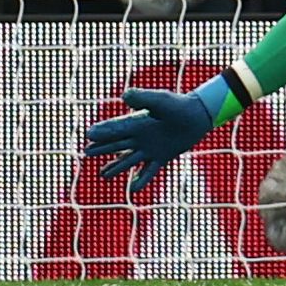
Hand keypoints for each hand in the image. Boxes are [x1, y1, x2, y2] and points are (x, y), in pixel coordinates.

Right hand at [83, 85, 216, 195]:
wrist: (199, 115)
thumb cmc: (180, 105)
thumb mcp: (160, 100)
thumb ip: (143, 98)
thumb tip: (124, 95)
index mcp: (138, 122)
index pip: (116, 129)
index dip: (102, 133)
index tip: (88, 135)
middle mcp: (141, 136)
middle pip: (118, 144)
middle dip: (103, 148)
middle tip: (86, 152)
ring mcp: (151, 148)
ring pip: (129, 160)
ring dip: (116, 167)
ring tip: (102, 175)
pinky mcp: (162, 156)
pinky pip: (149, 171)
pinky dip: (141, 180)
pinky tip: (133, 190)